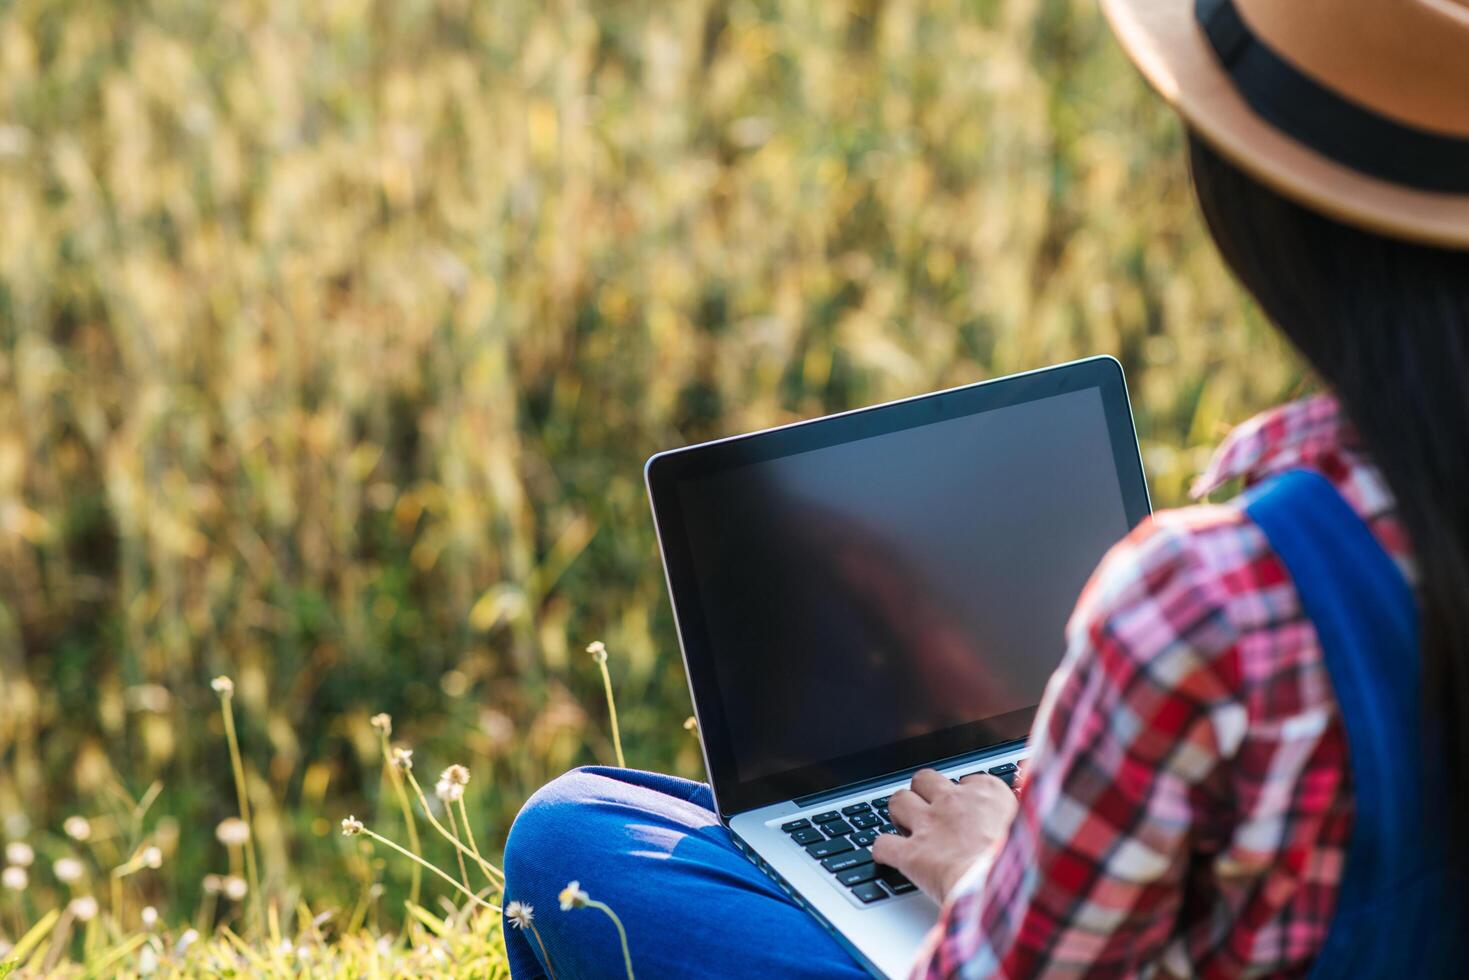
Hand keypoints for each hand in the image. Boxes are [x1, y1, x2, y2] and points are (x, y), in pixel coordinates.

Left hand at [870, 768, 1017, 900]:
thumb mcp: (1035, 822)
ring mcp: (929, 826)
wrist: (1004, 890)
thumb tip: (1028, 769)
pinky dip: (883, 851)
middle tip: (928, 812)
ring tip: (906, 827)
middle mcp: (954, 802)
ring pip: (898, 800)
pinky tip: (888, 858)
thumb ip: (1026, 797)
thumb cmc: (1026, 862)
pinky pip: (883, 844)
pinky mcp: (912, 854)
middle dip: (922, 792)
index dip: (964, 796)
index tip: (967, 809)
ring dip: (899, 813)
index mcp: (987, 793)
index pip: (967, 781)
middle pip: (925, 779)